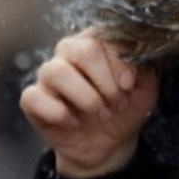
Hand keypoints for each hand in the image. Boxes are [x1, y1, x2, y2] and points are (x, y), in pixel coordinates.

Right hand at [19, 28, 158, 178]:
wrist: (111, 142)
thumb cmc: (127, 106)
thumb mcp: (145, 86)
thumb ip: (143, 66)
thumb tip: (134, 54)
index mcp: (98, 43)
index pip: (104, 36)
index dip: (119, 62)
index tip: (129, 85)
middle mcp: (70, 52)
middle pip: (82, 50)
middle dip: (105, 82)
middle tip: (118, 103)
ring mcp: (48, 74)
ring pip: (57, 72)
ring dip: (86, 98)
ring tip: (102, 115)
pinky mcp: (33, 99)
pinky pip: (33, 97)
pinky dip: (58, 113)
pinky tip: (74, 123)